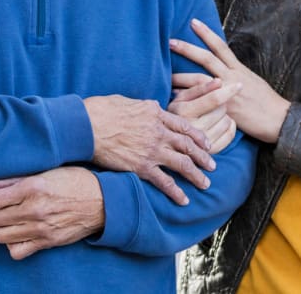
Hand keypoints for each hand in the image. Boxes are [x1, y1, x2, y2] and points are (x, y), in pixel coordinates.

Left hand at [0, 167, 103, 259]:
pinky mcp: (46, 242)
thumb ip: (17, 178)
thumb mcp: (48, 172)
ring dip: (1, 228)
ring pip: (1, 235)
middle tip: (0, 208)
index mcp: (33, 187)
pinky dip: (13, 244)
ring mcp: (40, 228)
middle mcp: (35, 208)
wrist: (101, 202)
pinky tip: (18, 234)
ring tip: (9, 220)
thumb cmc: (75, 181)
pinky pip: (16, 251)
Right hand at [83, 95, 215, 205]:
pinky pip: (164, 182)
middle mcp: (159, 131)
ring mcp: (152, 150)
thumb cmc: (102, 110)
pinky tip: (184, 200)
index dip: (198, 136)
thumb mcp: (129, 101)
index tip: (207, 143)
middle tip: (212, 165)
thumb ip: (145, 107)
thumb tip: (152, 107)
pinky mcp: (141, 167)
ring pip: (182, 164)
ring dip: (196, 175)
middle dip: (203, 156)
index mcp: (156, 113)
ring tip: (205, 184)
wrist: (87, 125)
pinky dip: (176, 192)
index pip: (184, 125)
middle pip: (188, 145)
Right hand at [169, 75, 239, 153]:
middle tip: (210, 106)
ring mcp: (202, 143)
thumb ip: (199, 88)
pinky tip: (219, 124)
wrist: (165, 140)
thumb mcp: (180, 98)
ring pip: (227, 121)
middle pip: (222, 109)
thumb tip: (219, 81)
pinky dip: (229, 127)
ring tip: (211, 116)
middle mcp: (194, 129)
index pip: (213, 99)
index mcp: (184, 112)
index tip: (239, 84)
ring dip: (223, 115)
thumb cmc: (173, 114)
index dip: (228, 91)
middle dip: (220, 104)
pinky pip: (230, 135)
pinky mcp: (210, 153)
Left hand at [170, 18, 290, 143]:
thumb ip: (236, 75)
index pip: (220, 46)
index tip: (193, 22)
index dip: (206, 33)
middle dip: (187, 48)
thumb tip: (222, 70)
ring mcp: (228, 92)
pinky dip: (190, 98)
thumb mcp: (252, 81)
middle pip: (207, 58)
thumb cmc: (266, 102)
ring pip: (201, 79)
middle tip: (170, 41)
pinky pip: (204, 101)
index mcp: (239, 69)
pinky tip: (176, 97)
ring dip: (182, 76)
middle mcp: (233, 77)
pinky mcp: (225, 108)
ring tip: (166, 74)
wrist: (279, 119)